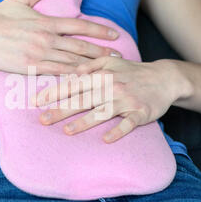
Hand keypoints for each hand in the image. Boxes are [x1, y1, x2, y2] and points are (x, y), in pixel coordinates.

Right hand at [0, 0, 120, 74]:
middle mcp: (47, 38)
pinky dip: (72, 78)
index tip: (114, 34)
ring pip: (72, 62)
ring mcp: (40, 54)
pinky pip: (56, 74)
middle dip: (102, 52)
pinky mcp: (30, 68)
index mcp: (46, 22)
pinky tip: (84, 82)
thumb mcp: (19, 0)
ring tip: (108, 71)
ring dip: (92, 67)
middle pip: (81, 46)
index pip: (79, 25)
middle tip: (119, 56)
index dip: (99, 30)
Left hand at [33, 57, 189, 142]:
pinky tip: (106, 139)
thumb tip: (70, 73)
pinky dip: (118, 131)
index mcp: (101, 75)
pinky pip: (128, 124)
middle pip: (82, 99)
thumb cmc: (132, 72)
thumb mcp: (110, 62)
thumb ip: (89, 65)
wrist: (165, 78)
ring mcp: (126, 100)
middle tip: (42, 120)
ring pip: (102, 112)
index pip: (73, 84)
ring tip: (67, 131)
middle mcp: (111, 86)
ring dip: (84, 122)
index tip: (35, 101)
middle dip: (61, 109)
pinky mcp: (140, 112)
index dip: (53, 92)